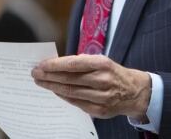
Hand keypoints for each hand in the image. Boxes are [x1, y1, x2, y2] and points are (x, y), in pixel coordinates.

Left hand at [32, 54, 150, 119]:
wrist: (135, 92)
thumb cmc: (113, 73)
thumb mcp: (102, 61)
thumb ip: (82, 62)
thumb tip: (57, 64)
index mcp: (102, 64)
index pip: (73, 64)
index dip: (55, 65)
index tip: (41, 64)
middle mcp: (102, 80)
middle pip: (69, 79)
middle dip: (49, 76)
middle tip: (35, 73)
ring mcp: (101, 97)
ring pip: (71, 92)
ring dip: (53, 87)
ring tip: (41, 82)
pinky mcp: (100, 110)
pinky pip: (76, 103)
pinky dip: (64, 97)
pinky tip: (55, 91)